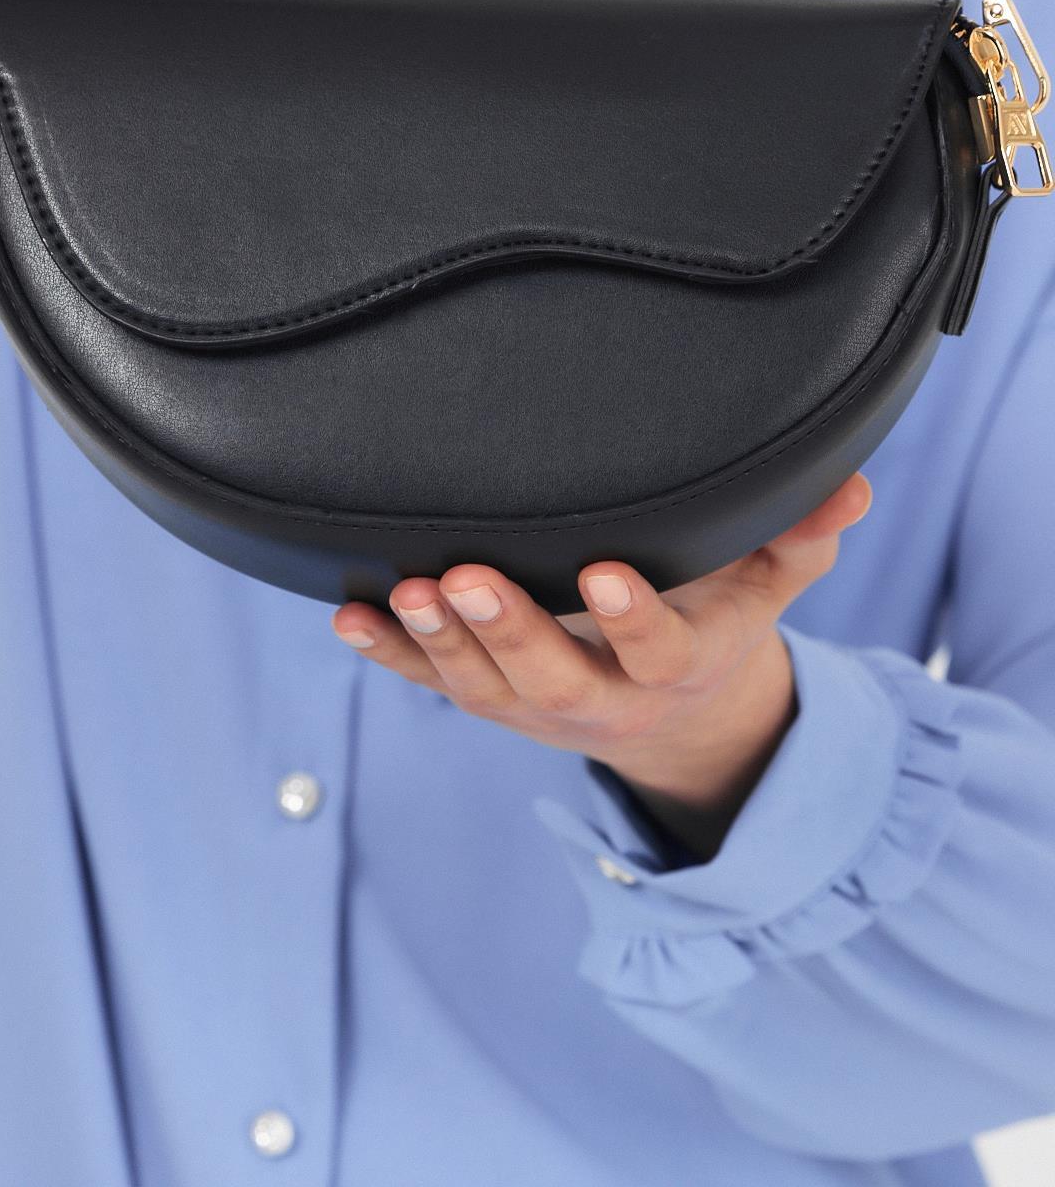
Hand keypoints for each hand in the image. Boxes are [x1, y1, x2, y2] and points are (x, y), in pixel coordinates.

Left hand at [332, 475, 872, 857]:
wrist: (678, 718)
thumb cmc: (719, 618)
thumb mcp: (770, 585)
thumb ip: (800, 538)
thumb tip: (851, 484)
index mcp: (679, 662)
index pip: (660, 650)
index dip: (633, 621)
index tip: (603, 574)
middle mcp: (605, 697)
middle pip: (555, 680)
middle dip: (510, 634)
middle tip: (468, 581)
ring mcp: (539, 708)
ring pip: (484, 690)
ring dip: (439, 645)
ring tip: (406, 592)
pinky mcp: (491, 700)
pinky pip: (435, 685)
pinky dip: (393, 656)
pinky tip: (351, 618)